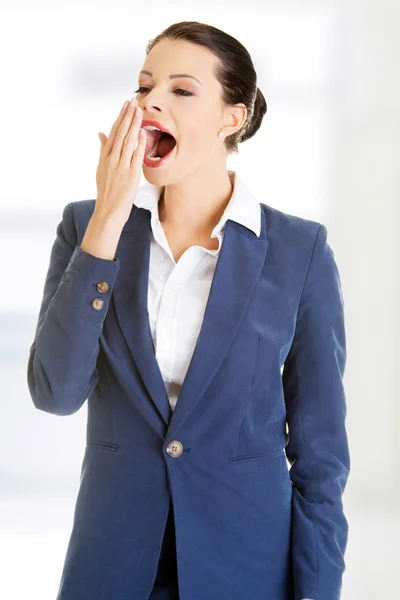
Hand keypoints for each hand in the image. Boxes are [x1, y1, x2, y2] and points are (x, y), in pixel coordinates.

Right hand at [95, 97, 146, 225]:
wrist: (107, 211)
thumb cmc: (107, 192)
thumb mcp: (101, 168)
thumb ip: (103, 149)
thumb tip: (101, 133)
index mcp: (105, 156)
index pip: (113, 132)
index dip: (120, 117)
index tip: (125, 104)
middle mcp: (111, 159)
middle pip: (120, 133)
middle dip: (127, 115)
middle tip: (133, 100)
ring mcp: (120, 166)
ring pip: (127, 141)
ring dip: (133, 124)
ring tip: (138, 110)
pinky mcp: (130, 174)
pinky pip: (135, 156)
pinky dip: (138, 143)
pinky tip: (142, 132)